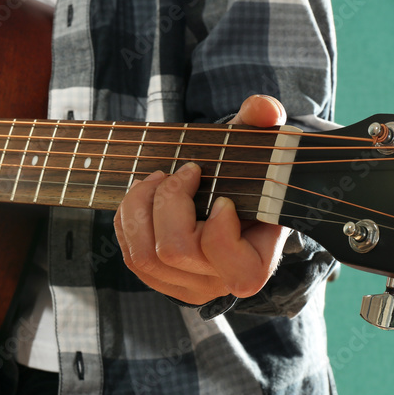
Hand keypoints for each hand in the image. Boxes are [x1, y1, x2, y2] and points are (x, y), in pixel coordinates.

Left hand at [114, 94, 290, 304]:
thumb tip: (264, 108)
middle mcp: (218, 284)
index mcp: (254, 266)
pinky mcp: (158, 281)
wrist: (235, 203)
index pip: (232, 266)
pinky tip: (146, 196)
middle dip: (169, 200)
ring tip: (157, 180)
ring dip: (141, 207)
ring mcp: (185, 286)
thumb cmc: (250, 179)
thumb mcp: (260, 151)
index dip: (220, 228)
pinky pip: (130, 256)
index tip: (222, 197)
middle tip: (183, 173)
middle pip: (175, 250)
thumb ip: (264, 126)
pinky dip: (129, 219)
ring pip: (144, 255)